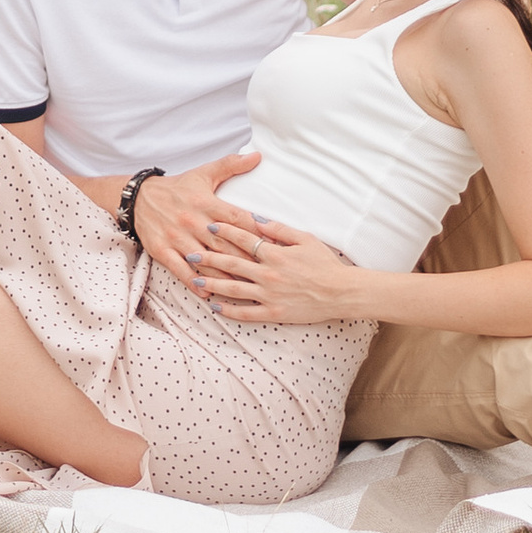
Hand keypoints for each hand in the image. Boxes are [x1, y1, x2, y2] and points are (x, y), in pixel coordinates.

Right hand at [129, 150, 258, 294]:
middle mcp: (193, 221)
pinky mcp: (162, 250)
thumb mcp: (203, 173)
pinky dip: (195, 282)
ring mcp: (177, 237)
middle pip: (225, 244)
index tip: (274, 244)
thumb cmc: (177, 188)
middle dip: (246, 259)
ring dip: (224, 275)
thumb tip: (257, 156)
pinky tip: (209, 293)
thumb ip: (231, 165)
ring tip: (244, 288)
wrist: (138, 197)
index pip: (237, 219)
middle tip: (267, 272)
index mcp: (206, 203)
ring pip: (205, 260)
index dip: (257, 232)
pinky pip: (180, 270)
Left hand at [195, 210, 362, 325]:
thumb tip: (257, 219)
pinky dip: (228, 310)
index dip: (224, 230)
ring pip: (233, 288)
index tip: (208, 224)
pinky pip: (246, 312)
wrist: (341, 292)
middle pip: (231, 263)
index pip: (243, 238)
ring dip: (212, 284)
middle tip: (190, 252)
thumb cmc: (325, 264)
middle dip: (208, 257)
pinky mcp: (273, 312)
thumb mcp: (305, 239)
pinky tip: (214, 306)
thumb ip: (279, 229)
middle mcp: (268, 273)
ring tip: (195, 280)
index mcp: (275, 253)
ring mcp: (269, 294)